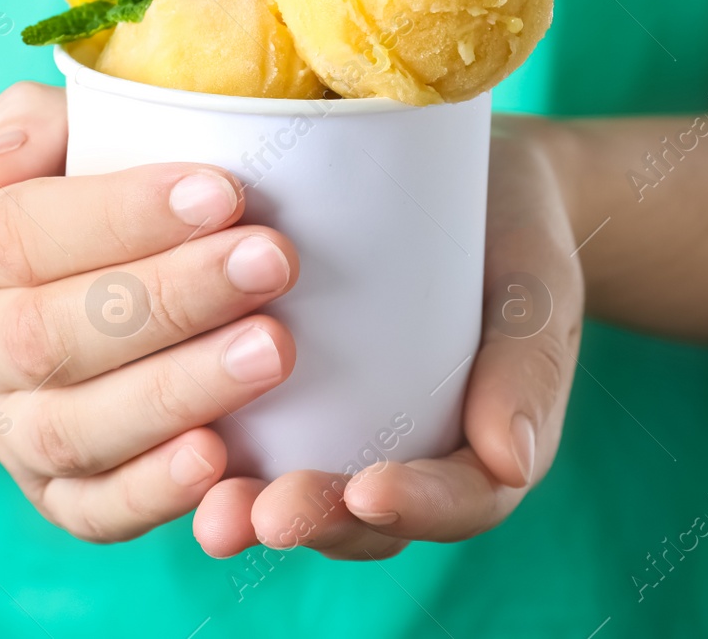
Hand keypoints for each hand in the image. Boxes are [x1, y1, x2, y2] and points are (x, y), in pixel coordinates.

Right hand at [0, 81, 301, 542]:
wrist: (65, 298)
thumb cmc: (94, 198)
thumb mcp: (63, 139)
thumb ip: (34, 124)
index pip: (22, 230)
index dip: (121, 214)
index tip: (224, 189)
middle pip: (51, 333)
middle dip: (171, 297)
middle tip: (274, 260)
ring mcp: (15, 429)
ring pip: (74, 427)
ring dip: (178, 389)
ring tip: (274, 349)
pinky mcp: (60, 496)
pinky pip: (93, 512)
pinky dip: (154, 493)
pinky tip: (221, 460)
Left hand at [191, 120, 583, 558]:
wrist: (474, 185)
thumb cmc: (513, 235)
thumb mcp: (535, 287)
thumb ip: (527, 366)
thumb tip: (513, 462)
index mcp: (485, 449)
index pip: (460, 502)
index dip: (417, 506)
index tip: (370, 488)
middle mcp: (412, 461)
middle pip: (367, 522)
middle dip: (316, 519)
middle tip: (264, 513)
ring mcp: (349, 438)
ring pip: (304, 496)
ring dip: (254, 506)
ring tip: (211, 505)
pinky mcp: (293, 403)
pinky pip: (259, 445)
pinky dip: (217, 456)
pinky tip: (171, 443)